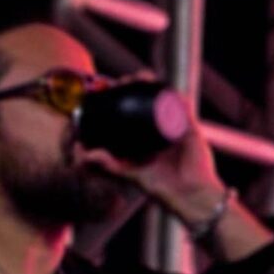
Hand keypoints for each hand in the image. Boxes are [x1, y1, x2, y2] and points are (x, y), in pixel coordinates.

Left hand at [76, 83, 224, 229]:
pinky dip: (175, 95)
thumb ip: (107, 166)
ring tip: (139, 77)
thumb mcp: (129, 173)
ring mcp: (175, 125)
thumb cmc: (161, 187)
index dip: (121, 96)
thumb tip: (83, 155)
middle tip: (121, 81)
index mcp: (145, 136)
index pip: (131, 109)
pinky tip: (164, 86)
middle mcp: (159, 127)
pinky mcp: (190, 127)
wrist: (190, 195)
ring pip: (163, 97)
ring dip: (151, 84)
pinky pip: (183, 106)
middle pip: (146, 98)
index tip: (107, 88)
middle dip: (134, 85)